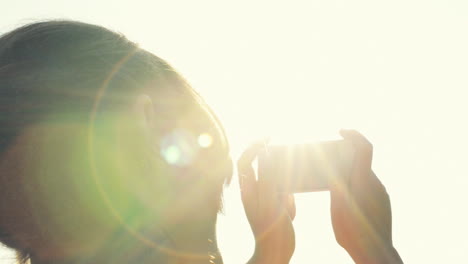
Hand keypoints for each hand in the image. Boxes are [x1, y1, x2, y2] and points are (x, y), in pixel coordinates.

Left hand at [238, 143, 295, 263]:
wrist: (276, 252)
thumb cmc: (270, 229)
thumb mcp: (270, 201)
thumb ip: (268, 177)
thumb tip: (265, 154)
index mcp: (248, 189)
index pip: (244, 160)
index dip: (253, 146)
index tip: (269, 138)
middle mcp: (255, 191)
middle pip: (261, 166)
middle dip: (274, 161)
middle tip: (287, 156)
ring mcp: (266, 199)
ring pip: (275, 179)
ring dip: (284, 180)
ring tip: (290, 191)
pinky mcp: (276, 206)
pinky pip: (284, 193)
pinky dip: (290, 197)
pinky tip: (290, 211)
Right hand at [330, 130, 402, 263]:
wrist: (374, 252)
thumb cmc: (352, 232)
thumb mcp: (336, 207)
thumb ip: (336, 187)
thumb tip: (334, 172)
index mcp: (363, 181)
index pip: (364, 147)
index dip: (354, 135)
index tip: (342, 132)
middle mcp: (375, 184)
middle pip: (361, 162)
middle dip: (345, 161)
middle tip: (329, 166)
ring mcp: (382, 194)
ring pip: (364, 177)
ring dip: (350, 177)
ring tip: (336, 189)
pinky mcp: (384, 203)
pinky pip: (369, 188)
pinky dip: (358, 188)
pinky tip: (348, 202)